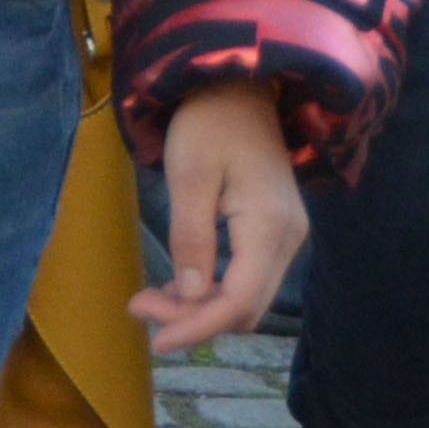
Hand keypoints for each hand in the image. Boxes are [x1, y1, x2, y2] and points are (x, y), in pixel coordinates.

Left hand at [136, 83, 308, 354]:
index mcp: (270, 225)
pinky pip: (247, 277)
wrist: (240, 86)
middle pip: (246, 307)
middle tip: (140, 306)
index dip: (198, 327)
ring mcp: (287, 234)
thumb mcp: (190, 178)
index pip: (239, 300)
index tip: (156, 341)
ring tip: (150, 298)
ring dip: (200, 308)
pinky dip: (213, 290)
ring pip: (247, 297)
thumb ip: (192, 239)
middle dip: (194, 319)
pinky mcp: (276, 230)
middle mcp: (289, 237)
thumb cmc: (209, 122)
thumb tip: (192, 296)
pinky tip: (178, 284)